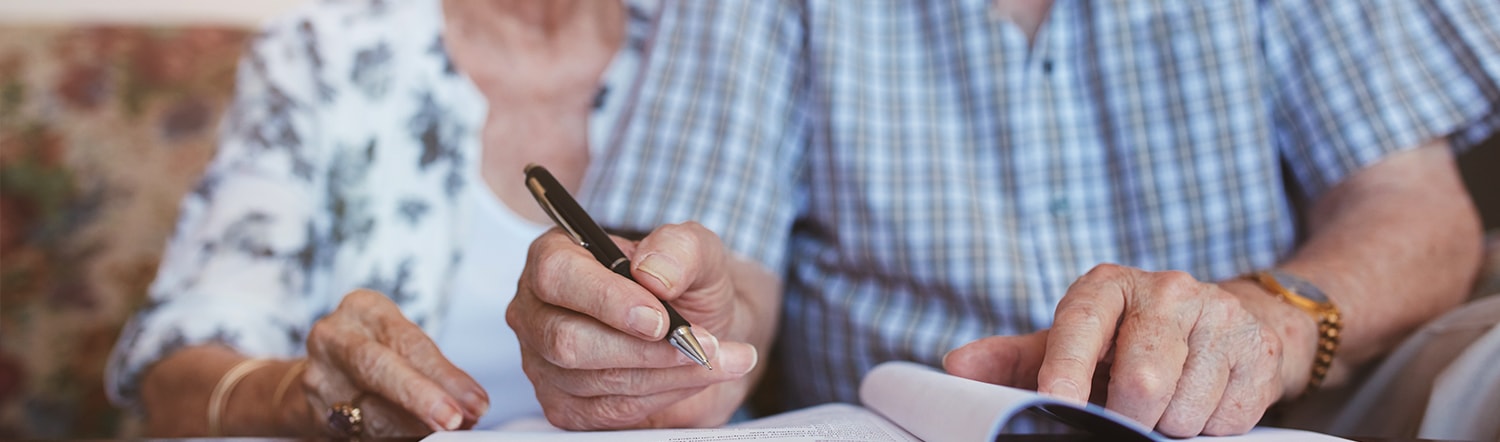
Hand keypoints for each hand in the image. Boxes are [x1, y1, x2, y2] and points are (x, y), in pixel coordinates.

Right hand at [301, 289, 489, 435]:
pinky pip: (359, 433)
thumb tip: (472, 403)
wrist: (325, 370)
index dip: (444, 375)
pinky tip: (418, 437)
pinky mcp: (314, 411)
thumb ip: (434, 367)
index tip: (475, 400)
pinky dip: (394, 436)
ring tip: (446, 432)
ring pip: (369, 411)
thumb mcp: (404, 341)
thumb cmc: (379, 349)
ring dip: (413, 427)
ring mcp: (318, 376)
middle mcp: (334, 337)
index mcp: (363, 308)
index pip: (408, 342)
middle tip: (455, 419)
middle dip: (420, 398)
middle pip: (378, 369)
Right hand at [508, 222, 760, 429]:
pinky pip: (610, 411)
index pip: (557, 275)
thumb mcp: (697, 252)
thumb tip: (653, 273)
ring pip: (595, 379)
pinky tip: (693, 376)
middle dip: (644, 348)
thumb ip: (680, 248)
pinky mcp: (565, 406)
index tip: (659, 318)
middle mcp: (538, 309)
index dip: (606, 299)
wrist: (702, 330)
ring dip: (667, 372)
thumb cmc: (686, 285)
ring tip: (713, 356)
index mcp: (556, 255)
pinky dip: (663, 395)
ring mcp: (545, 363)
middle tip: (700, 344)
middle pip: (568, 339)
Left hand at [945, 264, 1315, 436]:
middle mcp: (1165, 290)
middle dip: (1128, 415)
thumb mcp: (1072, 341)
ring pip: (1184, 408)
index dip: (1067, 369)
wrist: (1225, 320)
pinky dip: (1209, 426)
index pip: (1081, 326)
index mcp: (1106, 286)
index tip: (1057, 402)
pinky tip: (1201, 399)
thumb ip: (1014, 359)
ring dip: (1169, 424)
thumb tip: (956, 369)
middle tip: (1124, 412)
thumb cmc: (1128, 338)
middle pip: (1142, 380)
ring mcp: (1218, 317)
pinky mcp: (1259, 350)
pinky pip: (1226, 418)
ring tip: (1163, 401)